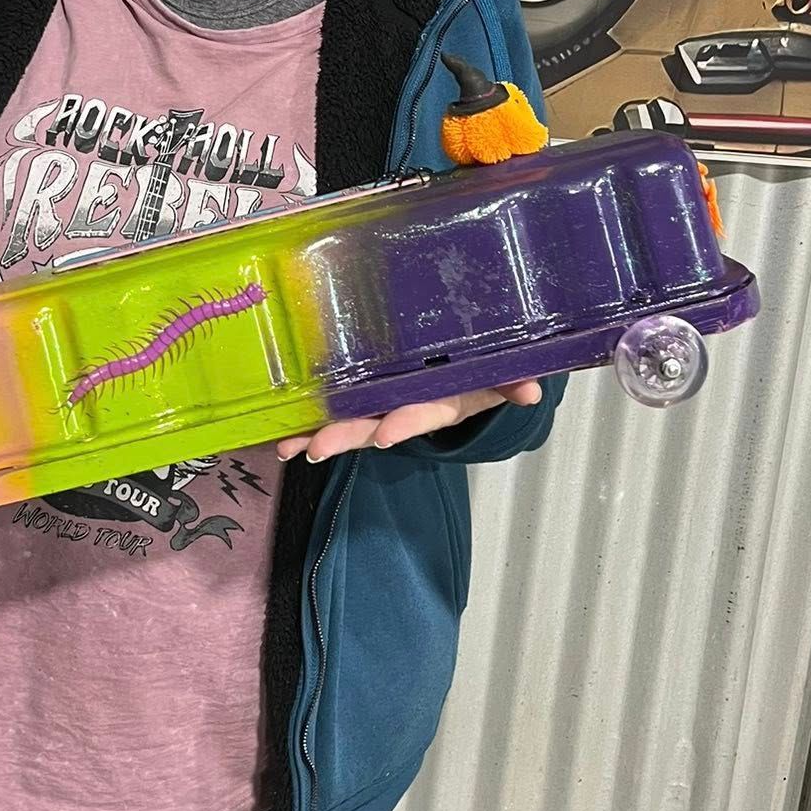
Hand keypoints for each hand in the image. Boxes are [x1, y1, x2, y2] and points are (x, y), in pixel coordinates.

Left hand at [276, 379, 542, 463]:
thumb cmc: (480, 367)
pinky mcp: (363, 392)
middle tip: (314, 448)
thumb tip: (531, 390)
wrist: (468, 362)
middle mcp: (406, 406)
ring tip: (287, 447)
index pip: (422, 413)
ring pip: (346, 420)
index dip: (405, 423)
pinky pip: (333, 407)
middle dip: (344, 437)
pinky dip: (308, 421)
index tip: (386, 434)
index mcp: (439, 401)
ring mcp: (382, 402)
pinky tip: (279, 435)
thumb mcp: (500, 374)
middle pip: (373, 424)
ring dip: (318, 435)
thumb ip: (513, 381)